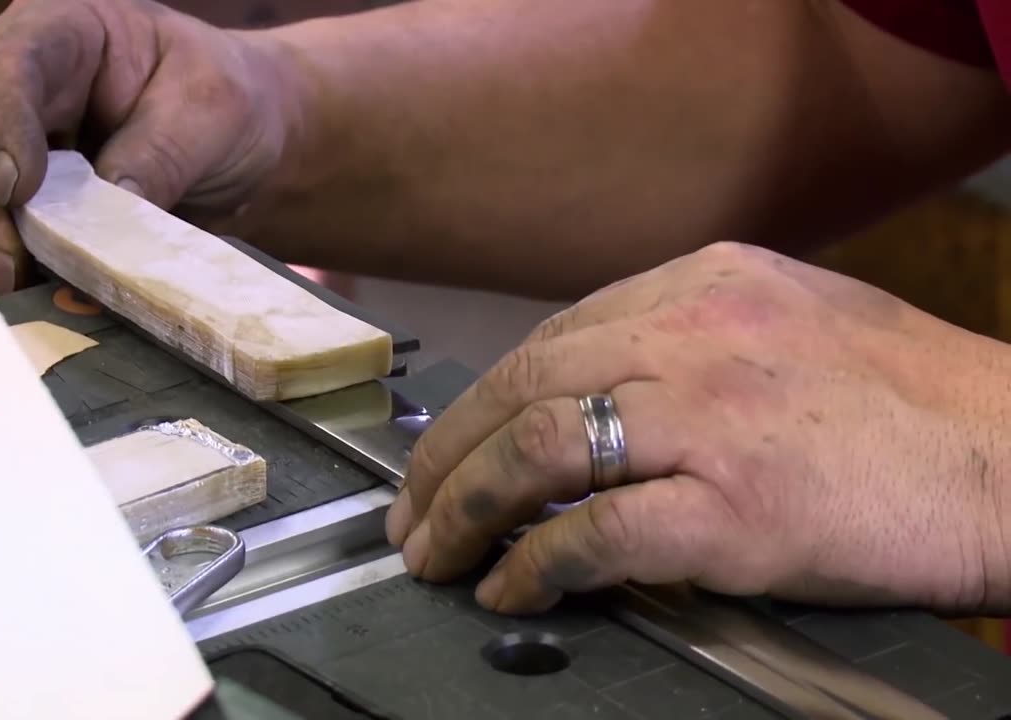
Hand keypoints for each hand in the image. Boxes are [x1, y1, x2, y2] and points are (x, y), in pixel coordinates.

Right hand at [0, 0, 298, 293]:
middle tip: (7, 266)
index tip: (16, 189)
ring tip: (14, 293)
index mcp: (57, 32)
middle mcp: (3, 83)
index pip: (3, 69)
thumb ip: (160, 154)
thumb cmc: (220, 101)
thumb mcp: (211, 109)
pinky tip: (20, 303)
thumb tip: (103, 222)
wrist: (231, 138)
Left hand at [387, 242, 1010, 615]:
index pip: (551, 340)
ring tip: (433, 551)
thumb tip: (600, 395)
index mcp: (705, 286)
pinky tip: (507, 586)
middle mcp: (694, 334)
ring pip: (537, 448)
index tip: (449, 444)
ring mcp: (708, 417)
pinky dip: (533, 562)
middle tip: (411, 508)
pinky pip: (594, 531)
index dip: (483, 401)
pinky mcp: (733, 506)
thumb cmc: (914, 401)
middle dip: (446, 454)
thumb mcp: (793, 322)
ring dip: (466, 505)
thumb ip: (692, 341)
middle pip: (523, 386)